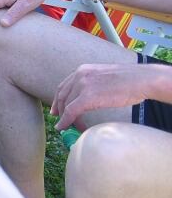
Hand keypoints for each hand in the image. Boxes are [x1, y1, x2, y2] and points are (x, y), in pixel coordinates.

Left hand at [52, 62, 167, 129]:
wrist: (141, 80)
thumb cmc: (130, 80)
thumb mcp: (105, 77)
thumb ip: (95, 83)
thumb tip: (92, 96)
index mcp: (84, 70)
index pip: (64, 86)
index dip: (59, 99)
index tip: (56, 109)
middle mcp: (79, 75)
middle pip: (63, 96)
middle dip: (59, 109)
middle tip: (59, 121)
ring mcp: (82, 85)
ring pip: (66, 105)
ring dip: (66, 118)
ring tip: (69, 128)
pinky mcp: (87, 97)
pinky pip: (71, 111)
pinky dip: (66, 121)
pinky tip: (66, 127)